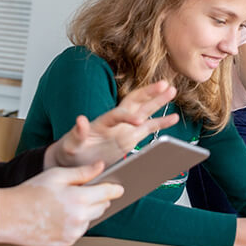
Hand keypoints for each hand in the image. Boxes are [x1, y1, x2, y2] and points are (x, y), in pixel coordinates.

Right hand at [0, 161, 123, 245]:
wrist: (10, 215)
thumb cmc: (30, 192)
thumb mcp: (57, 175)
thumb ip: (83, 172)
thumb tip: (101, 166)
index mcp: (79, 198)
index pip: (107, 193)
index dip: (114, 188)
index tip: (119, 187)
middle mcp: (79, 218)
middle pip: (102, 207)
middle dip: (98, 198)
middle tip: (83, 191)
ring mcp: (73, 232)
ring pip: (91, 219)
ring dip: (86, 211)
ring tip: (66, 203)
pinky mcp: (66, 242)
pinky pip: (79, 230)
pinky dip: (75, 222)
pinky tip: (61, 215)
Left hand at [46, 80, 178, 168]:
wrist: (74, 160)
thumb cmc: (70, 152)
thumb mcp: (70, 145)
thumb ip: (77, 133)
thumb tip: (81, 120)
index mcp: (101, 122)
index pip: (117, 114)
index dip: (128, 117)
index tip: (138, 122)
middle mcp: (116, 121)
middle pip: (134, 102)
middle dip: (149, 93)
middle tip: (165, 84)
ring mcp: (125, 128)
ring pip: (145, 111)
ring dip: (158, 101)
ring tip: (172, 91)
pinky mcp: (131, 137)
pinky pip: (149, 127)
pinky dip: (161, 122)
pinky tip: (174, 117)